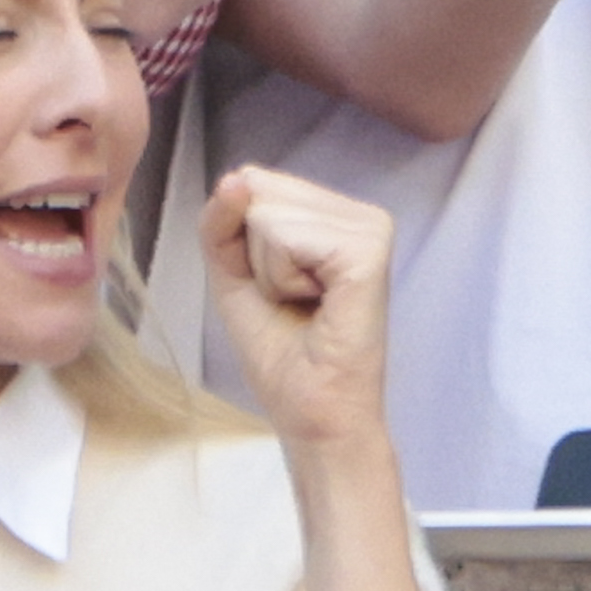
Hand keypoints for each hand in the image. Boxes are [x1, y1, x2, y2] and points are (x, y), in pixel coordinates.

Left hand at [204, 165, 397, 456]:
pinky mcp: (367, 250)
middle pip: (259, 191)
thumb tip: (236, 177)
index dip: (242, 240)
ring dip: (270, 272)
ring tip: (305, 304)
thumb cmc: (280, 352)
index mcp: (334, 213)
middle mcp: (358, 211)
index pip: (255, 181)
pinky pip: (286, 237)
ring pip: (267, 214)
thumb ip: (222, 221)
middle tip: (293, 299)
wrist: (312, 413)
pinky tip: (316, 305)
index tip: (276, 286)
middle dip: (255, 254)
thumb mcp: (233, 273)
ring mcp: (369, 227)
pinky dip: (283, 279)